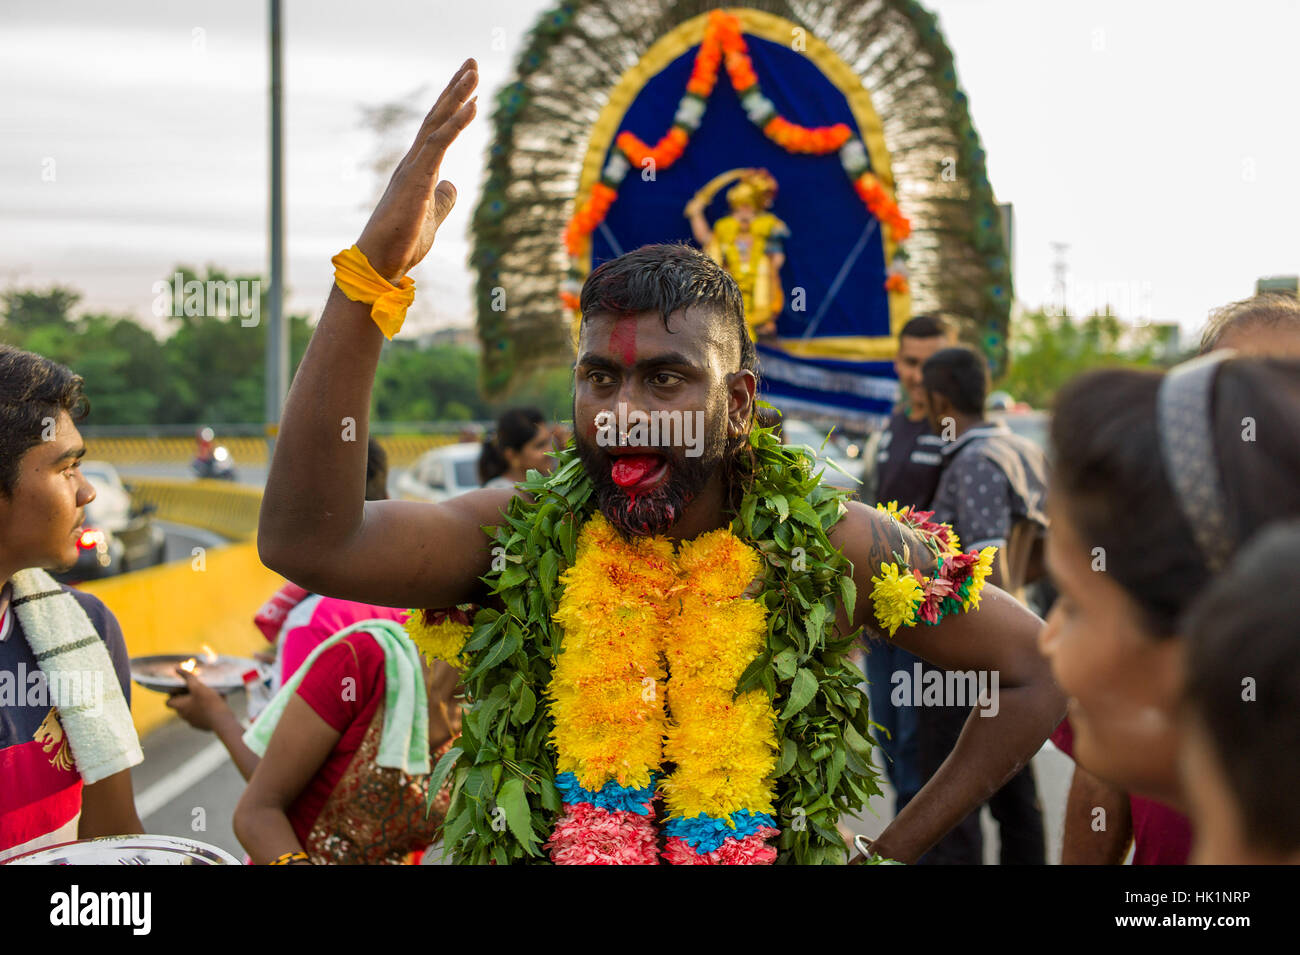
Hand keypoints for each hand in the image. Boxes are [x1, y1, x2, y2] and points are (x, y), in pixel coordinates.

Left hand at [166, 667, 233, 731]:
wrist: (222, 721)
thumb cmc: (208, 702)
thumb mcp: (198, 687)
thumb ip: (188, 677)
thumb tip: (177, 669)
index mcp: (180, 707)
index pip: (169, 701)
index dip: (174, 694)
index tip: (183, 687)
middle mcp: (184, 715)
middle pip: (181, 705)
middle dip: (187, 696)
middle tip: (197, 688)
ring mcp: (193, 722)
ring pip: (192, 710)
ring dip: (197, 702)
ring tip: (209, 694)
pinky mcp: (203, 725)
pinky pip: (201, 715)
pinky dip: (206, 709)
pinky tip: (216, 703)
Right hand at [355, 59, 478, 282]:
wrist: (382, 261)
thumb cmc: (402, 242)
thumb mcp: (432, 216)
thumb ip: (442, 198)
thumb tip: (452, 184)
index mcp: (417, 169)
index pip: (437, 129)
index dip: (453, 106)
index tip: (469, 86)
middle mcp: (413, 162)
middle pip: (436, 116)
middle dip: (455, 89)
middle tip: (472, 63)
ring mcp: (413, 168)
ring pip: (437, 123)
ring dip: (456, 96)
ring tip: (473, 73)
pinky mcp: (417, 178)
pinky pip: (439, 143)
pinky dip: (456, 123)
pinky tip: (473, 106)